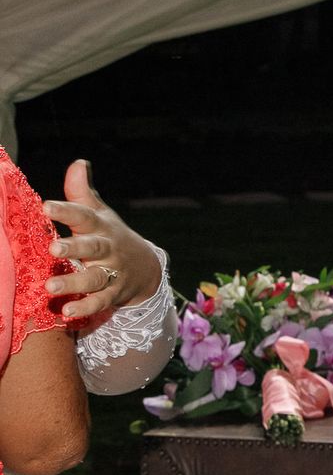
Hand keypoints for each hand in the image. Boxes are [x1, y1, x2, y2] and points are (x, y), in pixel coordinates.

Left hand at [43, 160, 163, 320]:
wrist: (145, 268)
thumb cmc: (109, 236)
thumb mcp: (99, 214)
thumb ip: (82, 193)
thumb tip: (78, 163)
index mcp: (101, 227)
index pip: (84, 216)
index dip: (66, 211)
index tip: (46, 207)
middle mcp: (107, 250)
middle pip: (92, 247)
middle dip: (73, 248)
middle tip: (53, 248)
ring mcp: (112, 273)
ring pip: (94, 278)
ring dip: (74, 282)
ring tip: (50, 286)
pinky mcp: (112, 294)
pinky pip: (99, 302)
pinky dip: (84, 308)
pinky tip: (66, 312)